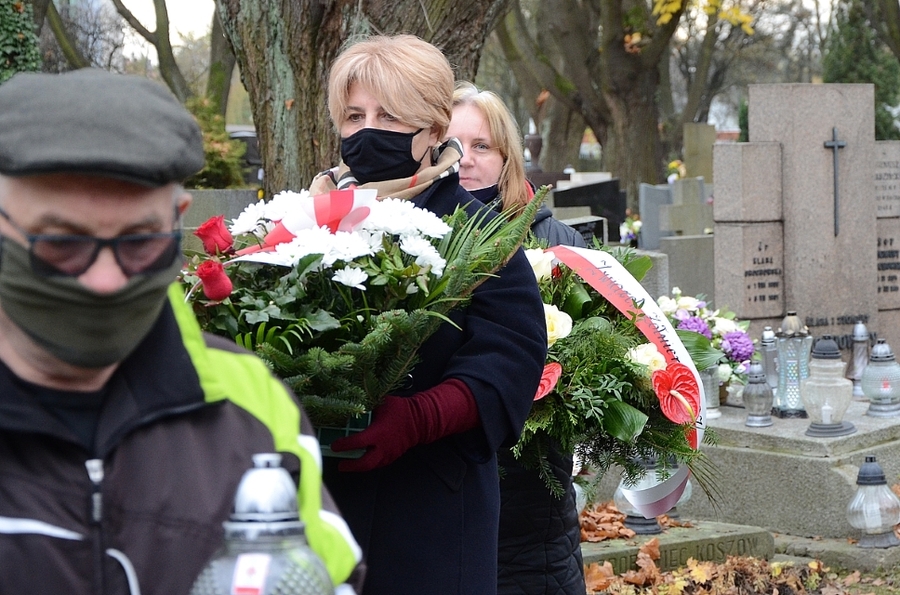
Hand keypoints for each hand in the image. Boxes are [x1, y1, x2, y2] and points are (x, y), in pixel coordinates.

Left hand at [330, 379, 477, 471]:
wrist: (421, 420)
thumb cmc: (402, 409)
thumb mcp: (383, 403)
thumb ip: (368, 407)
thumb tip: (353, 407)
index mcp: (379, 432)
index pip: (357, 442)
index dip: (344, 445)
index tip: (335, 445)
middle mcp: (383, 446)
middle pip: (364, 463)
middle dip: (350, 466)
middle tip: (340, 464)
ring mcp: (389, 453)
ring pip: (372, 466)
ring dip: (359, 467)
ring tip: (349, 465)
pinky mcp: (394, 456)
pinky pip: (380, 463)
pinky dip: (370, 464)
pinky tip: (364, 461)